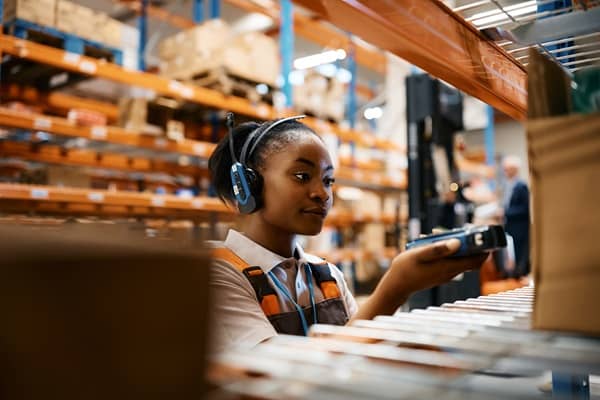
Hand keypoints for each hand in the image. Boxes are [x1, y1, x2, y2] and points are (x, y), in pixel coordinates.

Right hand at [353, 239, 486, 318]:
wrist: (396, 286)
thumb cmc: (406, 269)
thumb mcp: (419, 254)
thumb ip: (438, 248)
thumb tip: (457, 242)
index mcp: (449, 267)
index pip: (477, 260)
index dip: (485, 249)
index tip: (484, 236)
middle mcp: (451, 272)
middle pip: (470, 258)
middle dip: (468, 243)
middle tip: (459, 230)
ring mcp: (445, 274)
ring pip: (459, 258)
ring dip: (455, 245)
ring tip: (439, 234)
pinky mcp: (439, 273)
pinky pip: (450, 261)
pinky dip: (447, 251)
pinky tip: (432, 244)